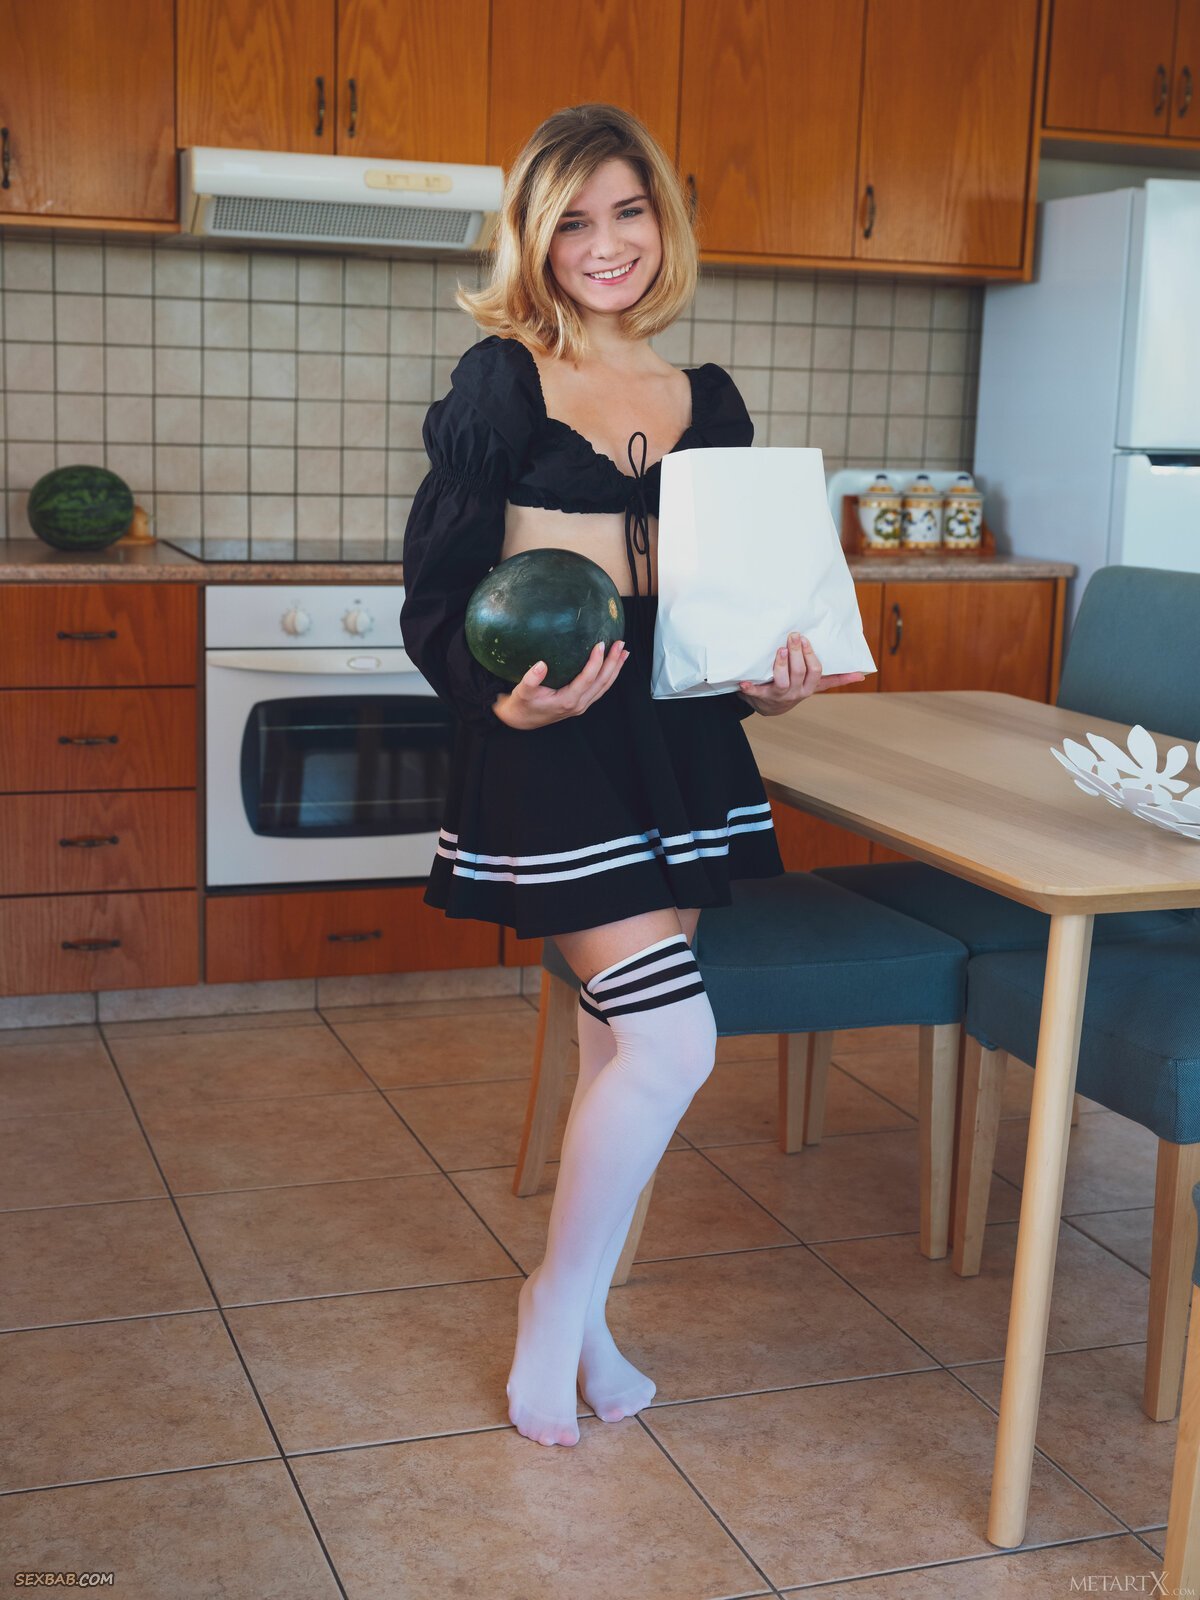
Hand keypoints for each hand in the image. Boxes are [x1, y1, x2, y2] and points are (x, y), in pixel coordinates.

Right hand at [492, 640, 628, 729]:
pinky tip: (613, 665)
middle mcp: (578, 704)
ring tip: (624, 652)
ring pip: (604, 686)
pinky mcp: (581, 703)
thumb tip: (541, 664)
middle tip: (620, 643)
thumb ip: (530, 680)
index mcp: (567, 700)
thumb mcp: (522, 691)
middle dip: (613, 662)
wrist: (521, 720)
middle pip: (602, 682)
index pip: (587, 679)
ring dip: (615, 669)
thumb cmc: (522, 704)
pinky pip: (600, 689)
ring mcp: (582, 705)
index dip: (596, 661)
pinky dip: (609, 676)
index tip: (601, 644)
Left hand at [737, 632, 864, 715]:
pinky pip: (756, 692)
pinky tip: (744, 683)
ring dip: (781, 665)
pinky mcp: (762, 697)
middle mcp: (797, 692)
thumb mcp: (814, 684)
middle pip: (800, 672)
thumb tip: (862, 674)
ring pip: (783, 680)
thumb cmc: (794, 688)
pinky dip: (750, 688)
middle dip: (797, 653)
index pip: (816, 672)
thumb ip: (833, 678)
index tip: (808, 641)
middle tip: (794, 635)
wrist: (770, 707)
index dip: (811, 657)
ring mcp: (780, 695)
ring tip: (780, 650)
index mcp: (810, 687)